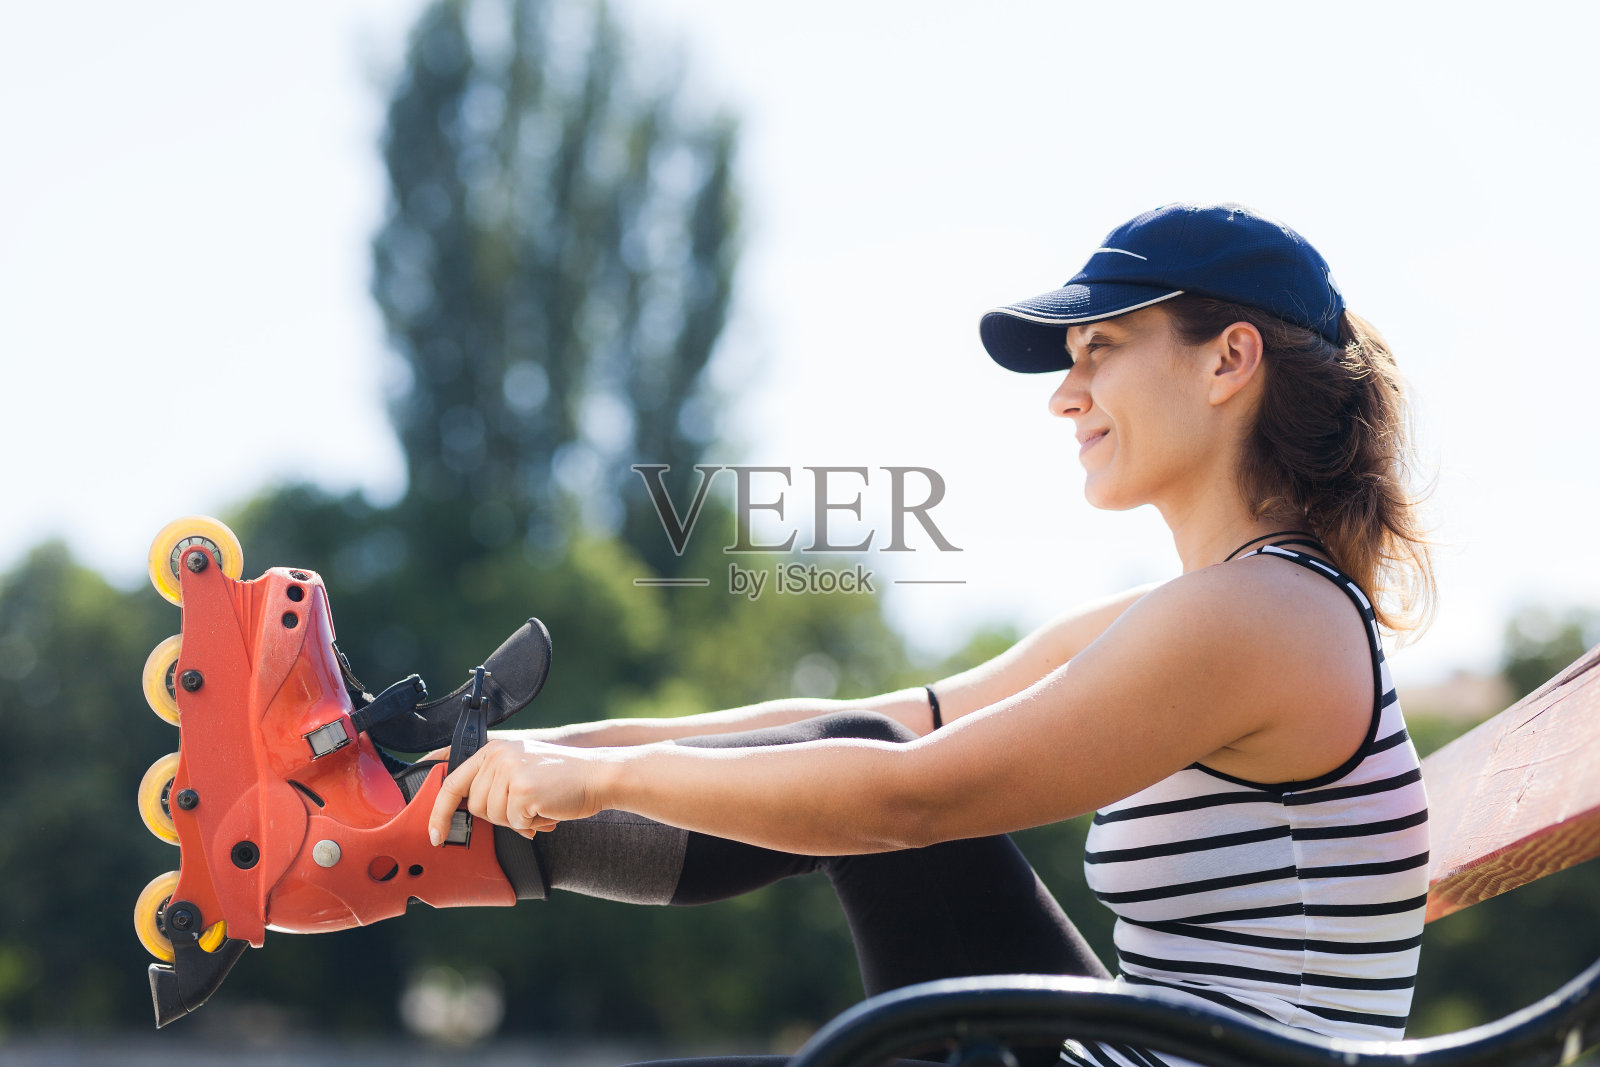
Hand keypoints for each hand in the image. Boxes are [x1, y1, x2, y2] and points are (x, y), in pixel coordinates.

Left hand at [425, 738, 607, 844]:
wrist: (599, 775)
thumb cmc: (563, 778)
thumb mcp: (521, 768)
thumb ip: (493, 780)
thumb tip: (467, 809)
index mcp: (493, 749)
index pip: (451, 783)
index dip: (440, 812)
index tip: (436, 835)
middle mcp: (497, 757)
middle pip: (476, 806)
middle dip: (500, 816)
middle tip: (526, 805)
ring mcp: (510, 772)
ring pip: (495, 817)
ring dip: (518, 820)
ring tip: (540, 804)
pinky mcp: (523, 791)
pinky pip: (515, 823)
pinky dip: (533, 823)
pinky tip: (548, 808)